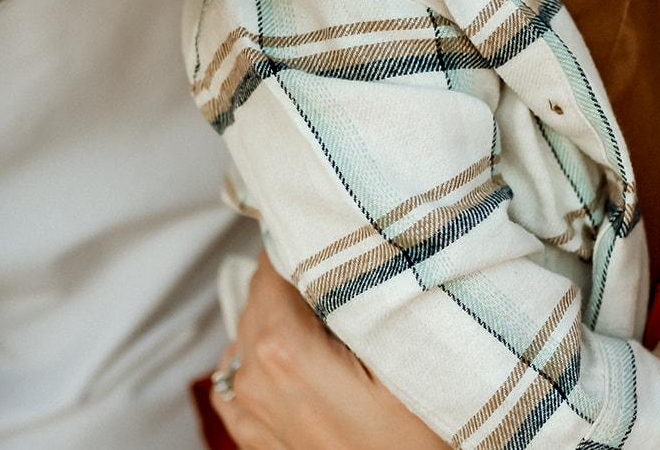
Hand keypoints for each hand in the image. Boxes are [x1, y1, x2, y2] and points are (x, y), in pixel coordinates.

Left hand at [210, 251, 449, 449]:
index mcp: (283, 351)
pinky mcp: (259, 440)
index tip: (330, 231)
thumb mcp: (409, 357)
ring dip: (281, 316)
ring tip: (329, 316)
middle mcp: (255, 382)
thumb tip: (353, 246)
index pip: (272, 266)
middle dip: (294, 276)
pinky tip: (293, 353)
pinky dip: (258, 357)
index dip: (301, 240)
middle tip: (341, 268)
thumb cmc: (422, 436)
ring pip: (249, 335)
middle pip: (260, 298)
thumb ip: (372, 297)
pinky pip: (238, 380)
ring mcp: (252, 415)